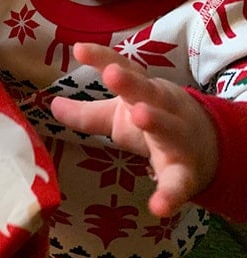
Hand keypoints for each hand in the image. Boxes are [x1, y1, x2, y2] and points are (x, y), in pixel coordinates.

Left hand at [50, 42, 218, 217]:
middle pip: (148, 93)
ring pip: (169, 128)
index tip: (79, 49)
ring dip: (155, 120)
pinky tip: (158, 208)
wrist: (205, 148)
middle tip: (112, 74)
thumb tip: (52, 104)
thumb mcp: (118, 115)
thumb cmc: (153, 122)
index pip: (123, 68)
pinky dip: (169, 195)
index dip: (102, 58)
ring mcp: (178, 139)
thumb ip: (87, 113)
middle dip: (131, 83)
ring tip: (139, 114)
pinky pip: (179, 184)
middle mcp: (164, 108)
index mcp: (145, 91)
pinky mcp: (187, 172)